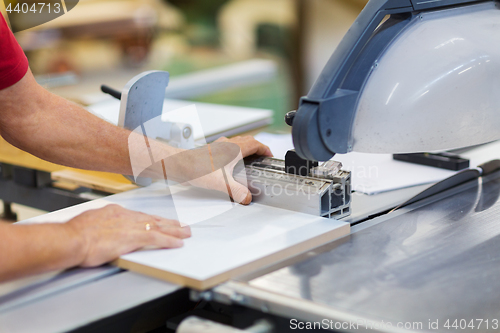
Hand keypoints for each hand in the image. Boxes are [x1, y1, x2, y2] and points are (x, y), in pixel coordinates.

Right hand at [65, 204, 190, 266]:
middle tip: (181, 224)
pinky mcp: (134, 237)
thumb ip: (98, 226)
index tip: (158, 220)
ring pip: (159, 226)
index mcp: (113, 211)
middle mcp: (125, 216)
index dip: (151, 219)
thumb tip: (100, 231)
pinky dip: (169, 240)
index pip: (138, 215)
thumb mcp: (87, 225)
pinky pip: (157, 238)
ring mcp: (131, 226)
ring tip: (185, 232)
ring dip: (174, 230)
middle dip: (168, 222)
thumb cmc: (73, 235)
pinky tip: (178, 242)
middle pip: (152, 218)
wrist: (71, 239)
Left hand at [187, 136, 271, 204]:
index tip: (269, 154)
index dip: (265, 148)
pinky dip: (233, 153)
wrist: (180, 165)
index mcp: (234, 149)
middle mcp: (227, 145)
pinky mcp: (211, 151)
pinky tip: (229, 164)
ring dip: (245, 148)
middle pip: (247, 140)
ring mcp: (218, 147)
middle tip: (261, 156)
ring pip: (237, 143)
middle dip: (257, 147)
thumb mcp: (222, 183)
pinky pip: (227, 148)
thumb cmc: (197, 168)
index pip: (255, 143)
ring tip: (248, 159)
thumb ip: (236, 191)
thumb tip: (246, 197)